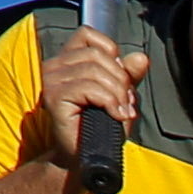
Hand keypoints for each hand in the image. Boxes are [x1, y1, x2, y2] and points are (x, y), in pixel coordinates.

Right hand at [29, 24, 147, 172]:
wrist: (86, 159)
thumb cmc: (101, 127)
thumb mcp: (120, 97)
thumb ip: (129, 76)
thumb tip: (140, 58)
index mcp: (67, 60)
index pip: (88, 35)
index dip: (111, 52)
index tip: (120, 79)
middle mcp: (55, 66)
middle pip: (97, 54)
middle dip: (120, 79)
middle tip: (125, 102)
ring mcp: (52, 81)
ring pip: (94, 71)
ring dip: (116, 93)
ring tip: (121, 111)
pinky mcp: (54, 98)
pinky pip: (89, 88)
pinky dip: (109, 102)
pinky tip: (115, 115)